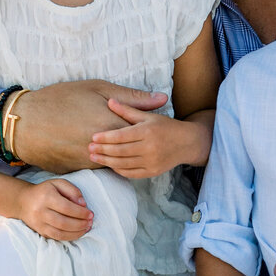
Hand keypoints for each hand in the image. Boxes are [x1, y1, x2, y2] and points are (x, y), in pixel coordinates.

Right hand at [9, 81, 167, 171]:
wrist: (25, 122)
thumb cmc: (61, 99)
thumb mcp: (96, 89)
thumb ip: (131, 97)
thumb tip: (162, 99)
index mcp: (112, 125)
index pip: (141, 131)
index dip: (147, 127)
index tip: (151, 123)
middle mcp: (104, 148)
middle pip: (130, 149)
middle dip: (135, 143)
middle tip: (138, 136)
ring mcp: (90, 161)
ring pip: (115, 161)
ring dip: (119, 153)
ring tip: (116, 142)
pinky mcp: (78, 169)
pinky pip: (97, 167)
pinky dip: (101, 159)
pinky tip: (96, 148)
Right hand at [17, 178, 93, 241]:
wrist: (24, 201)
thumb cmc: (45, 191)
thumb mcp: (58, 183)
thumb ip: (72, 190)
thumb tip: (83, 204)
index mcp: (46, 197)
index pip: (66, 208)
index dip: (80, 212)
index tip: (90, 214)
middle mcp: (40, 212)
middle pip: (63, 222)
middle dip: (80, 224)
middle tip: (90, 222)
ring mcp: (39, 224)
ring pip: (60, 233)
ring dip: (76, 233)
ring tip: (86, 228)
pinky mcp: (40, 231)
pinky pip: (56, 238)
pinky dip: (69, 237)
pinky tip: (78, 233)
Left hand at [88, 104, 210, 178]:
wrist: (187, 143)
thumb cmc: (165, 126)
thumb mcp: (148, 116)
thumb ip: (128, 110)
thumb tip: (110, 101)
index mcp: (148, 131)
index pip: (122, 136)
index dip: (106, 137)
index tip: (93, 137)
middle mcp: (150, 148)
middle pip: (120, 151)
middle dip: (103, 150)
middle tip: (89, 149)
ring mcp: (151, 162)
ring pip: (124, 164)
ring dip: (107, 161)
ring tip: (94, 158)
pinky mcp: (152, 172)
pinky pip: (131, 173)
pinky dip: (118, 170)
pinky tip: (109, 165)